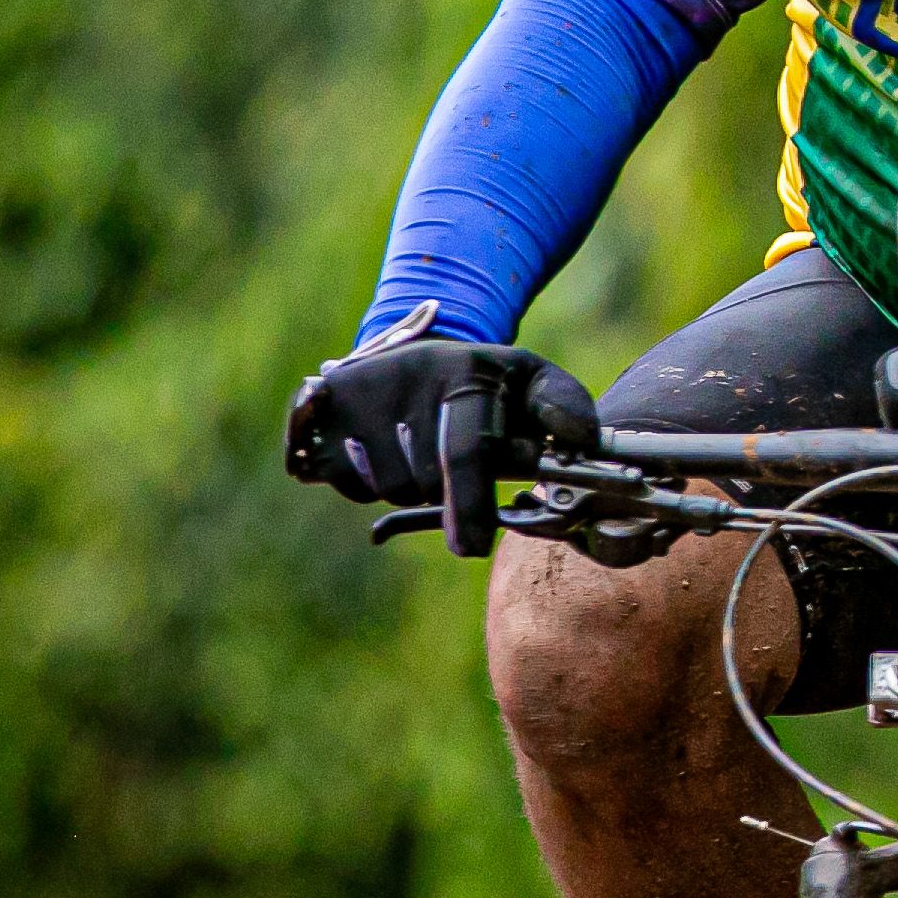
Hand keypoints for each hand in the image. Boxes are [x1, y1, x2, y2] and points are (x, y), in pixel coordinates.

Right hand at [284, 304, 601, 503]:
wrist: (421, 348)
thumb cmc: (490, 383)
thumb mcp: (535, 382)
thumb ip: (566, 408)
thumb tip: (580, 440)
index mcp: (466, 372)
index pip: (463, 452)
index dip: (467, 506)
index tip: (472, 548)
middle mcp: (406, 374)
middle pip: (421, 482)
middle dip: (445, 493)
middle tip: (456, 464)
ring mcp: (357, 388)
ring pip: (382, 486)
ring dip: (405, 486)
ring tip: (420, 447)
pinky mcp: (318, 404)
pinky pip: (342, 479)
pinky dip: (364, 480)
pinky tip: (380, 446)